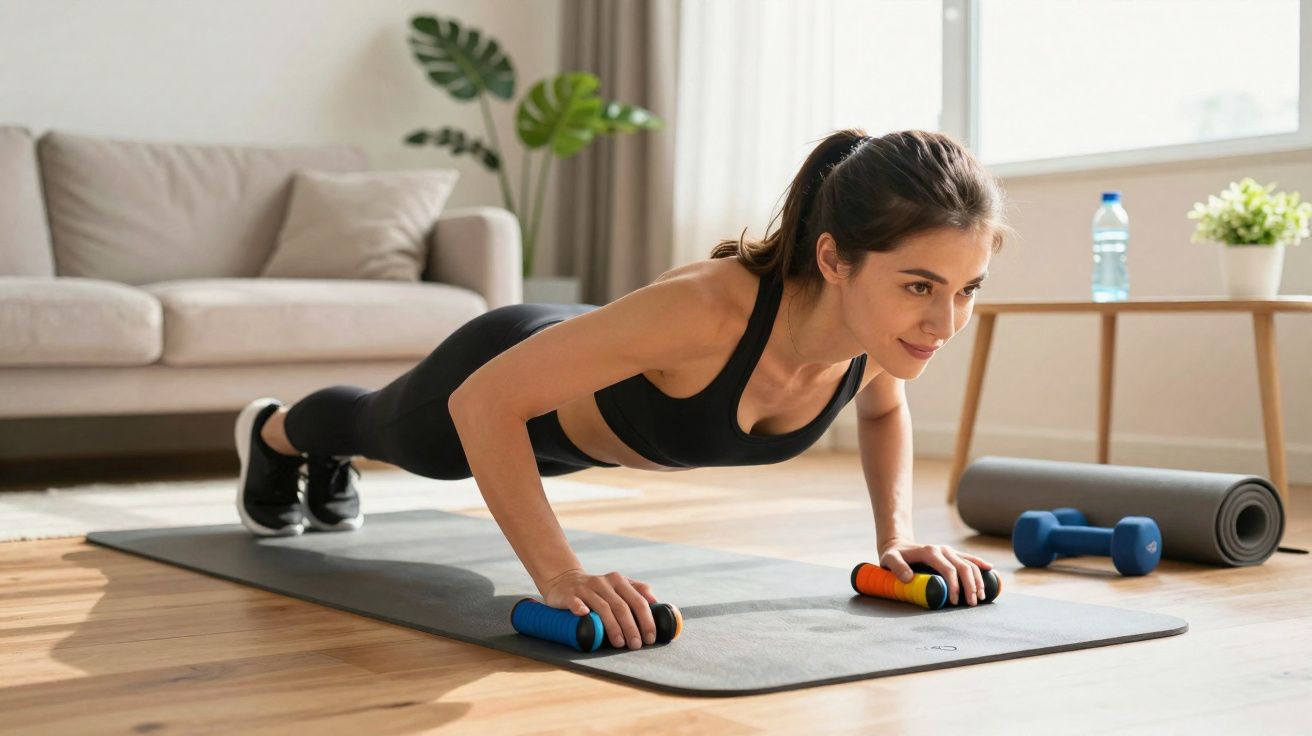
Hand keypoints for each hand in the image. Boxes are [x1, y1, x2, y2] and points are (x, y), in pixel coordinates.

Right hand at [539, 568, 658, 648]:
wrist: (564, 580)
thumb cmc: (597, 589)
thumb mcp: (618, 585)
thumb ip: (638, 589)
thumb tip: (657, 602)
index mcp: (618, 580)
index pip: (637, 600)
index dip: (646, 619)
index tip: (650, 637)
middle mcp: (603, 583)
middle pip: (621, 606)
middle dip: (631, 627)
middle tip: (636, 645)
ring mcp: (585, 588)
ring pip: (602, 607)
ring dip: (612, 626)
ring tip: (619, 643)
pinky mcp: (569, 594)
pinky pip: (575, 601)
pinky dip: (579, 608)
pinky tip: (584, 615)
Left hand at [879, 539, 992, 605]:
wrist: (897, 545)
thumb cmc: (893, 555)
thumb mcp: (889, 559)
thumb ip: (896, 567)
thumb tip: (909, 578)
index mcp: (930, 552)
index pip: (949, 570)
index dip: (955, 586)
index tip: (955, 601)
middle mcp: (943, 549)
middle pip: (963, 567)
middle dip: (971, 586)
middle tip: (972, 604)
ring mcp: (948, 550)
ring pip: (969, 563)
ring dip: (978, 580)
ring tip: (981, 597)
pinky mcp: (952, 553)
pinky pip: (969, 557)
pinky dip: (980, 563)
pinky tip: (990, 569)